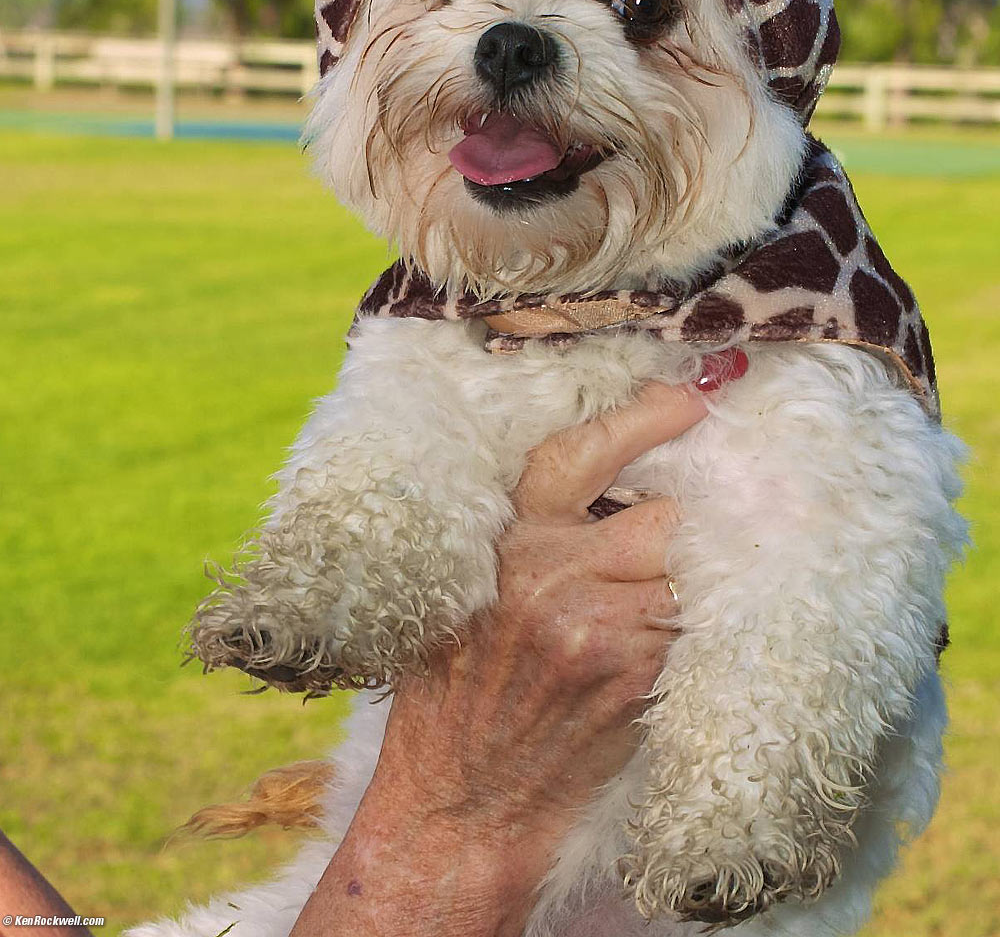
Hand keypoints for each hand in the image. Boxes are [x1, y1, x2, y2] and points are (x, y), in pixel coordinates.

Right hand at [290, 380, 707, 936]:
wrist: (458, 807)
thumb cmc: (453, 702)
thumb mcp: (460, 597)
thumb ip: (524, 542)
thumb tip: (608, 498)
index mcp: (503, 544)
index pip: (577, 455)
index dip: (639, 420)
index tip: (688, 399)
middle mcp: (548, 575)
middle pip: (661, 517)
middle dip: (681, 528)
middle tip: (691, 542)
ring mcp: (595, 627)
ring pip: (685, 573)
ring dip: (692, 585)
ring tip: (683, 603)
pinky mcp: (632, 677)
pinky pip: (691, 630)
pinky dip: (696, 632)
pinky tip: (681, 645)